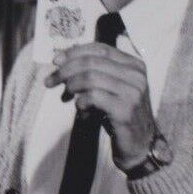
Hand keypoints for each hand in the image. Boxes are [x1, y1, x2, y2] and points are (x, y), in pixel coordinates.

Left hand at [46, 43, 156, 166]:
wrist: (141, 145)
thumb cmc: (121, 115)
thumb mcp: (112, 88)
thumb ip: (96, 73)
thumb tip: (63, 61)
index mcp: (134, 65)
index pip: (100, 48)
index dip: (75, 52)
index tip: (56, 60)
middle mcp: (136, 76)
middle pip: (92, 62)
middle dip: (65, 70)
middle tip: (50, 81)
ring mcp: (132, 92)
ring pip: (90, 77)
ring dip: (71, 86)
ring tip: (66, 97)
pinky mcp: (125, 110)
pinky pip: (93, 97)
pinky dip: (80, 103)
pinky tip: (82, 112)